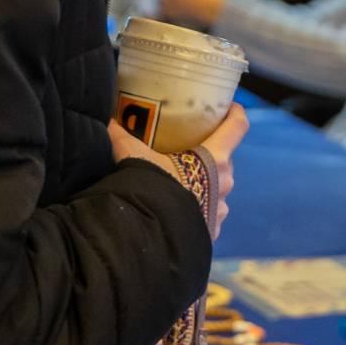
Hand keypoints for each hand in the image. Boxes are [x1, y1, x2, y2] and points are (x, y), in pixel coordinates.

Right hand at [109, 103, 247, 238]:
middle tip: (189, 148)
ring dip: (205, 183)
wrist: (149, 238)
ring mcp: (221, 210)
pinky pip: (208, 214)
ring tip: (181, 182)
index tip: (228, 106)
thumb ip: (123, 137)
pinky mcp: (212, 231)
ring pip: (218, 188)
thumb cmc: (151, 190)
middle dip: (210, 153)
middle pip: (225, 159)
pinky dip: (197, 209)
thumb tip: (108, 122)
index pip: (237, 127)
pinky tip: (178, 208)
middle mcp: (225, 183)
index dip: (235, 113)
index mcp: (214, 159)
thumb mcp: (135, 158)